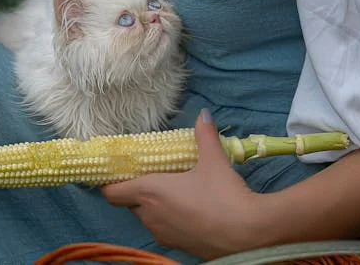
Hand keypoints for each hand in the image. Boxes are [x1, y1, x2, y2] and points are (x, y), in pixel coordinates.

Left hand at [102, 109, 264, 259]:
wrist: (248, 236)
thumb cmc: (223, 195)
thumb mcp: (214, 160)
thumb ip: (204, 135)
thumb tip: (203, 114)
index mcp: (150, 193)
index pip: (112, 193)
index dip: (111, 182)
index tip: (119, 171)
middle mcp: (150, 216)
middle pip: (130, 203)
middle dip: (136, 190)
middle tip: (153, 174)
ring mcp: (162, 234)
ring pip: (146, 217)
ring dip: (153, 205)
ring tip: (174, 189)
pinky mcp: (177, 246)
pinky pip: (163, 229)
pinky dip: (168, 219)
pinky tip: (189, 208)